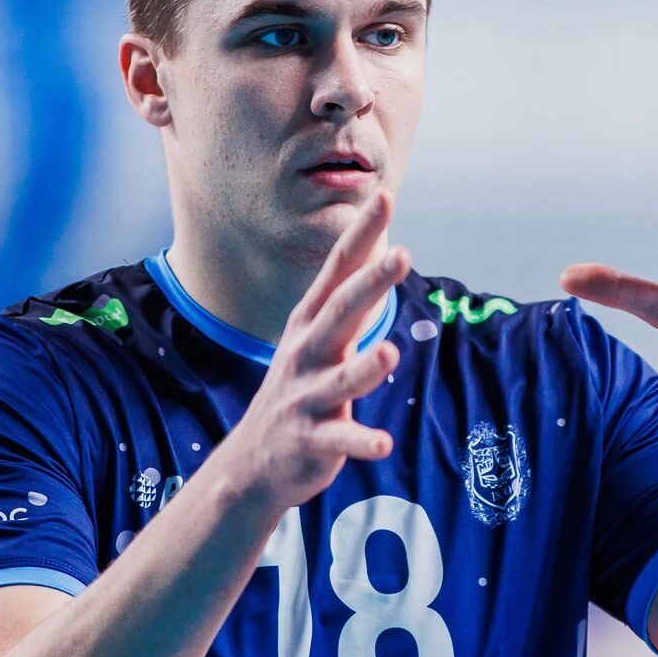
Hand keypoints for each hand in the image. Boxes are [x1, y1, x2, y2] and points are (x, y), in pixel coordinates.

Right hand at [226, 192, 406, 512]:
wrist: (255, 460)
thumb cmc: (302, 387)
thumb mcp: (319, 338)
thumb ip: (350, 300)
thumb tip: (387, 251)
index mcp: (312, 323)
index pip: (340, 270)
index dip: (363, 234)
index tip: (385, 196)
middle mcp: (307, 352)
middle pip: (340, 312)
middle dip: (370, 284)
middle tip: (402, 255)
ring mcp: (306, 397)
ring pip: (340, 380)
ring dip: (364, 368)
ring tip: (390, 353)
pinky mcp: (311, 439)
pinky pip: (339, 439)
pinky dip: (361, 442)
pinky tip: (384, 445)